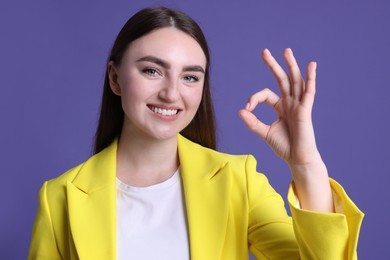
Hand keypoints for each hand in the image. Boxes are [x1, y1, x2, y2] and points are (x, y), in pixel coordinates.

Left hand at [239, 48, 319, 167]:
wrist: (297, 159)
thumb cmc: (284, 146)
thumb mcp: (264, 132)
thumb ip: (252, 122)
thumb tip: (240, 111)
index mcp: (281, 107)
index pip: (266, 94)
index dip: (254, 98)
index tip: (247, 108)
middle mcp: (290, 103)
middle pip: (282, 79)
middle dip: (273, 65)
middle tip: (265, 51)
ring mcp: (299, 105)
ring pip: (295, 81)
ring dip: (291, 65)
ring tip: (286, 51)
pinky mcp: (306, 110)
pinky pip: (309, 92)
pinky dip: (310, 78)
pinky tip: (311, 65)